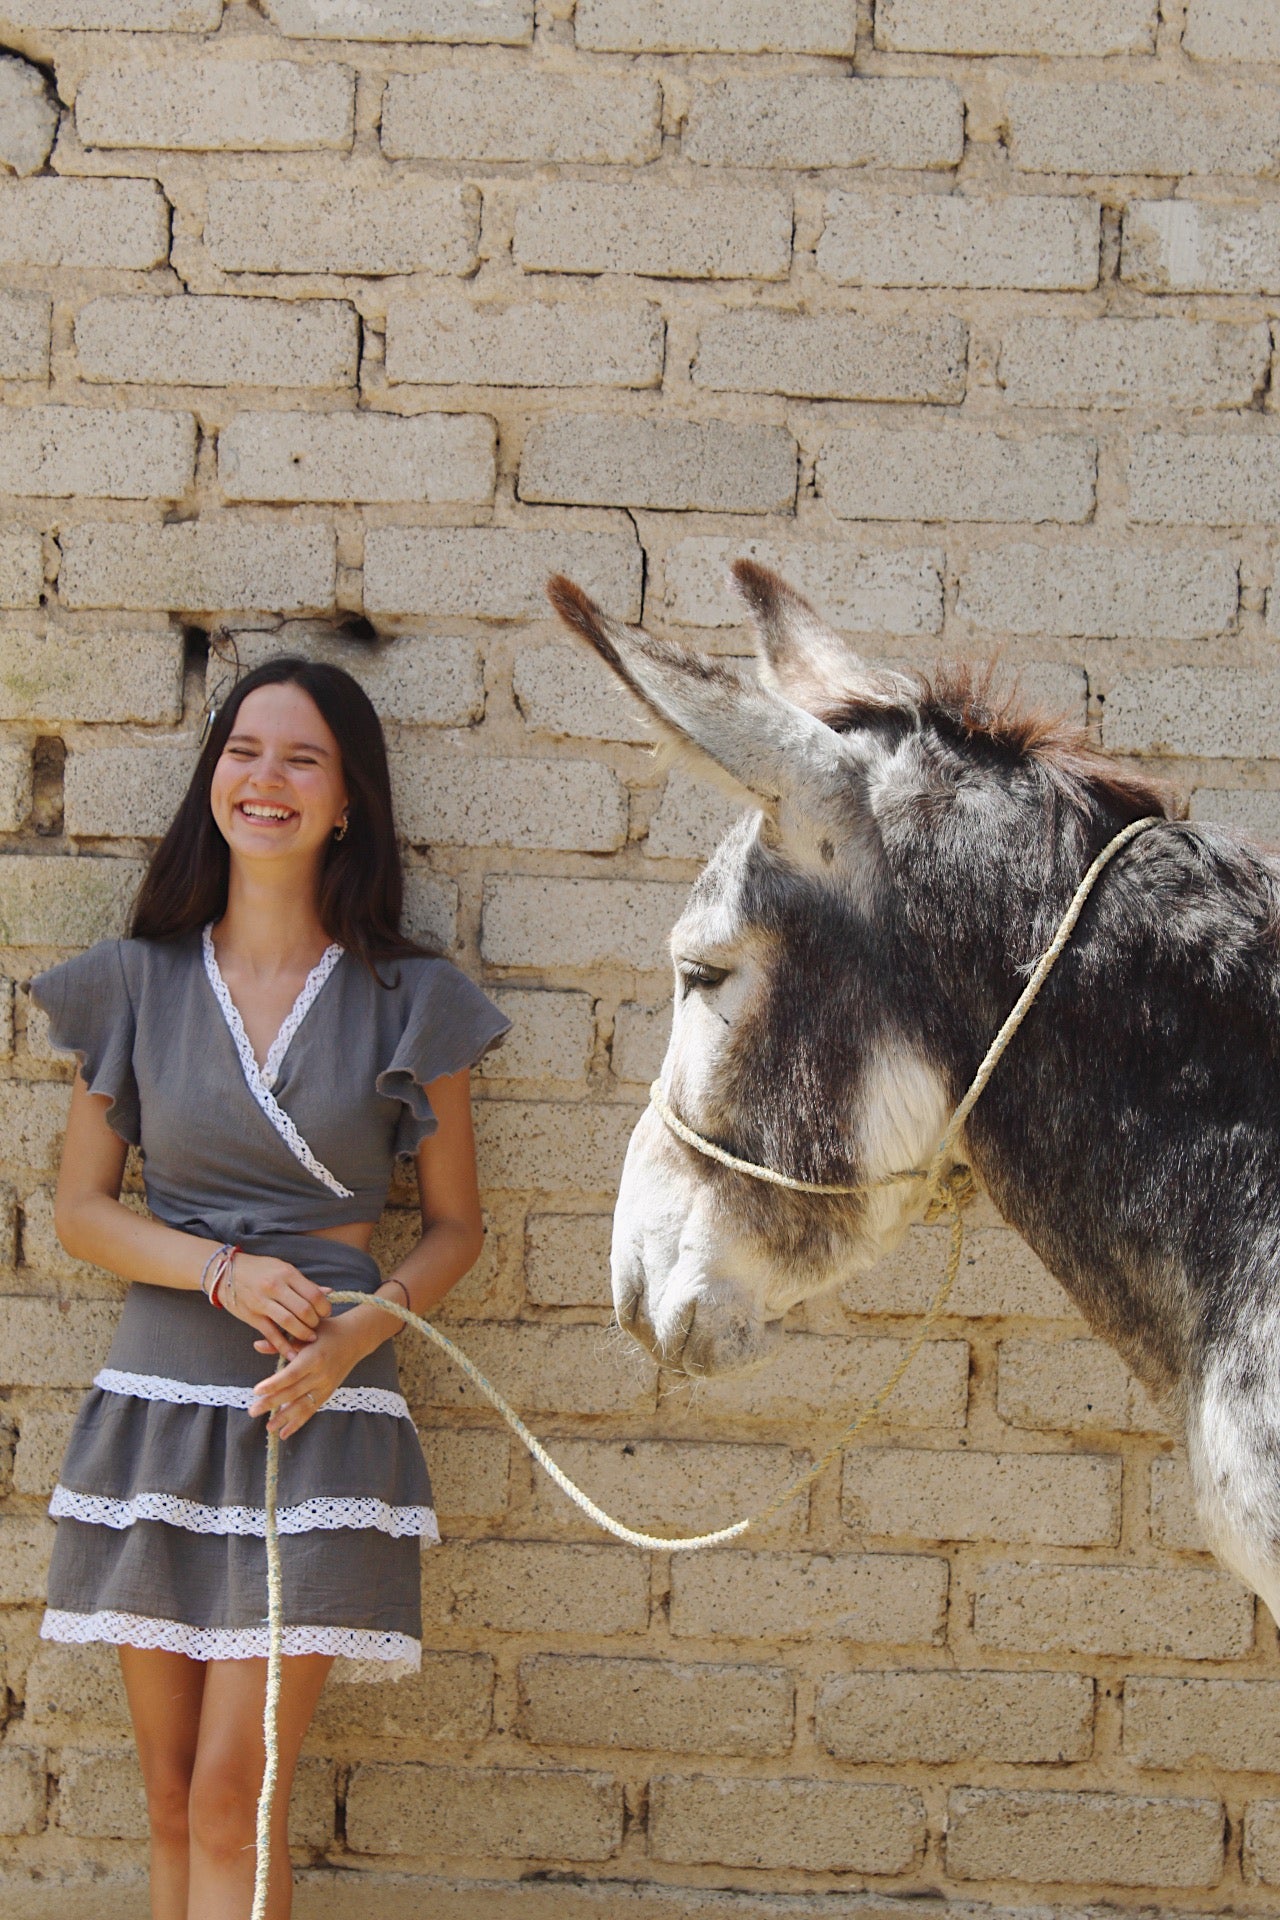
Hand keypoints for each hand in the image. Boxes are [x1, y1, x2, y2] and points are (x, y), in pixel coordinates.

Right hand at [223, 1252, 329, 1359]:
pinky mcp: (252, 1316)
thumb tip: (328, 1292)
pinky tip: (293, 1354)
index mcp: (287, 1273)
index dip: (324, 1307)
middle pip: (304, 1310)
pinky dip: (283, 1346)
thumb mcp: (283, 1269)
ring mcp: (262, 1302)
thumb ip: (304, 1283)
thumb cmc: (260, 1269)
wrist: (226, 1272)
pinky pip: (271, 1334)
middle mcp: (275, 1287)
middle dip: (315, 1322)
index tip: (326, 1313)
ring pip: (289, 1322)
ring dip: (303, 1334)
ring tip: (310, 1338)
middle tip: (317, 1326)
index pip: (313, 1294)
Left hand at [248, 1315, 360, 1438]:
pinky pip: (311, 1410)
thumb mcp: (305, 1331)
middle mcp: (321, 1374)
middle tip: (252, 1412)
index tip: (256, 1391)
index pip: (291, 1375)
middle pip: (293, 1393)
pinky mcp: (328, 1393)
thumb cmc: (327, 1331)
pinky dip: (298, 1422)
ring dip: (284, 1418)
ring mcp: (325, 1386)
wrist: (356, 1337)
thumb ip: (281, 1342)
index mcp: (314, 1357)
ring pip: (302, 1406)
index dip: (274, 1384)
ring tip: (268, 1428)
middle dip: (272, 1404)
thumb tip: (257, 1344)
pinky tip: (285, 1432)